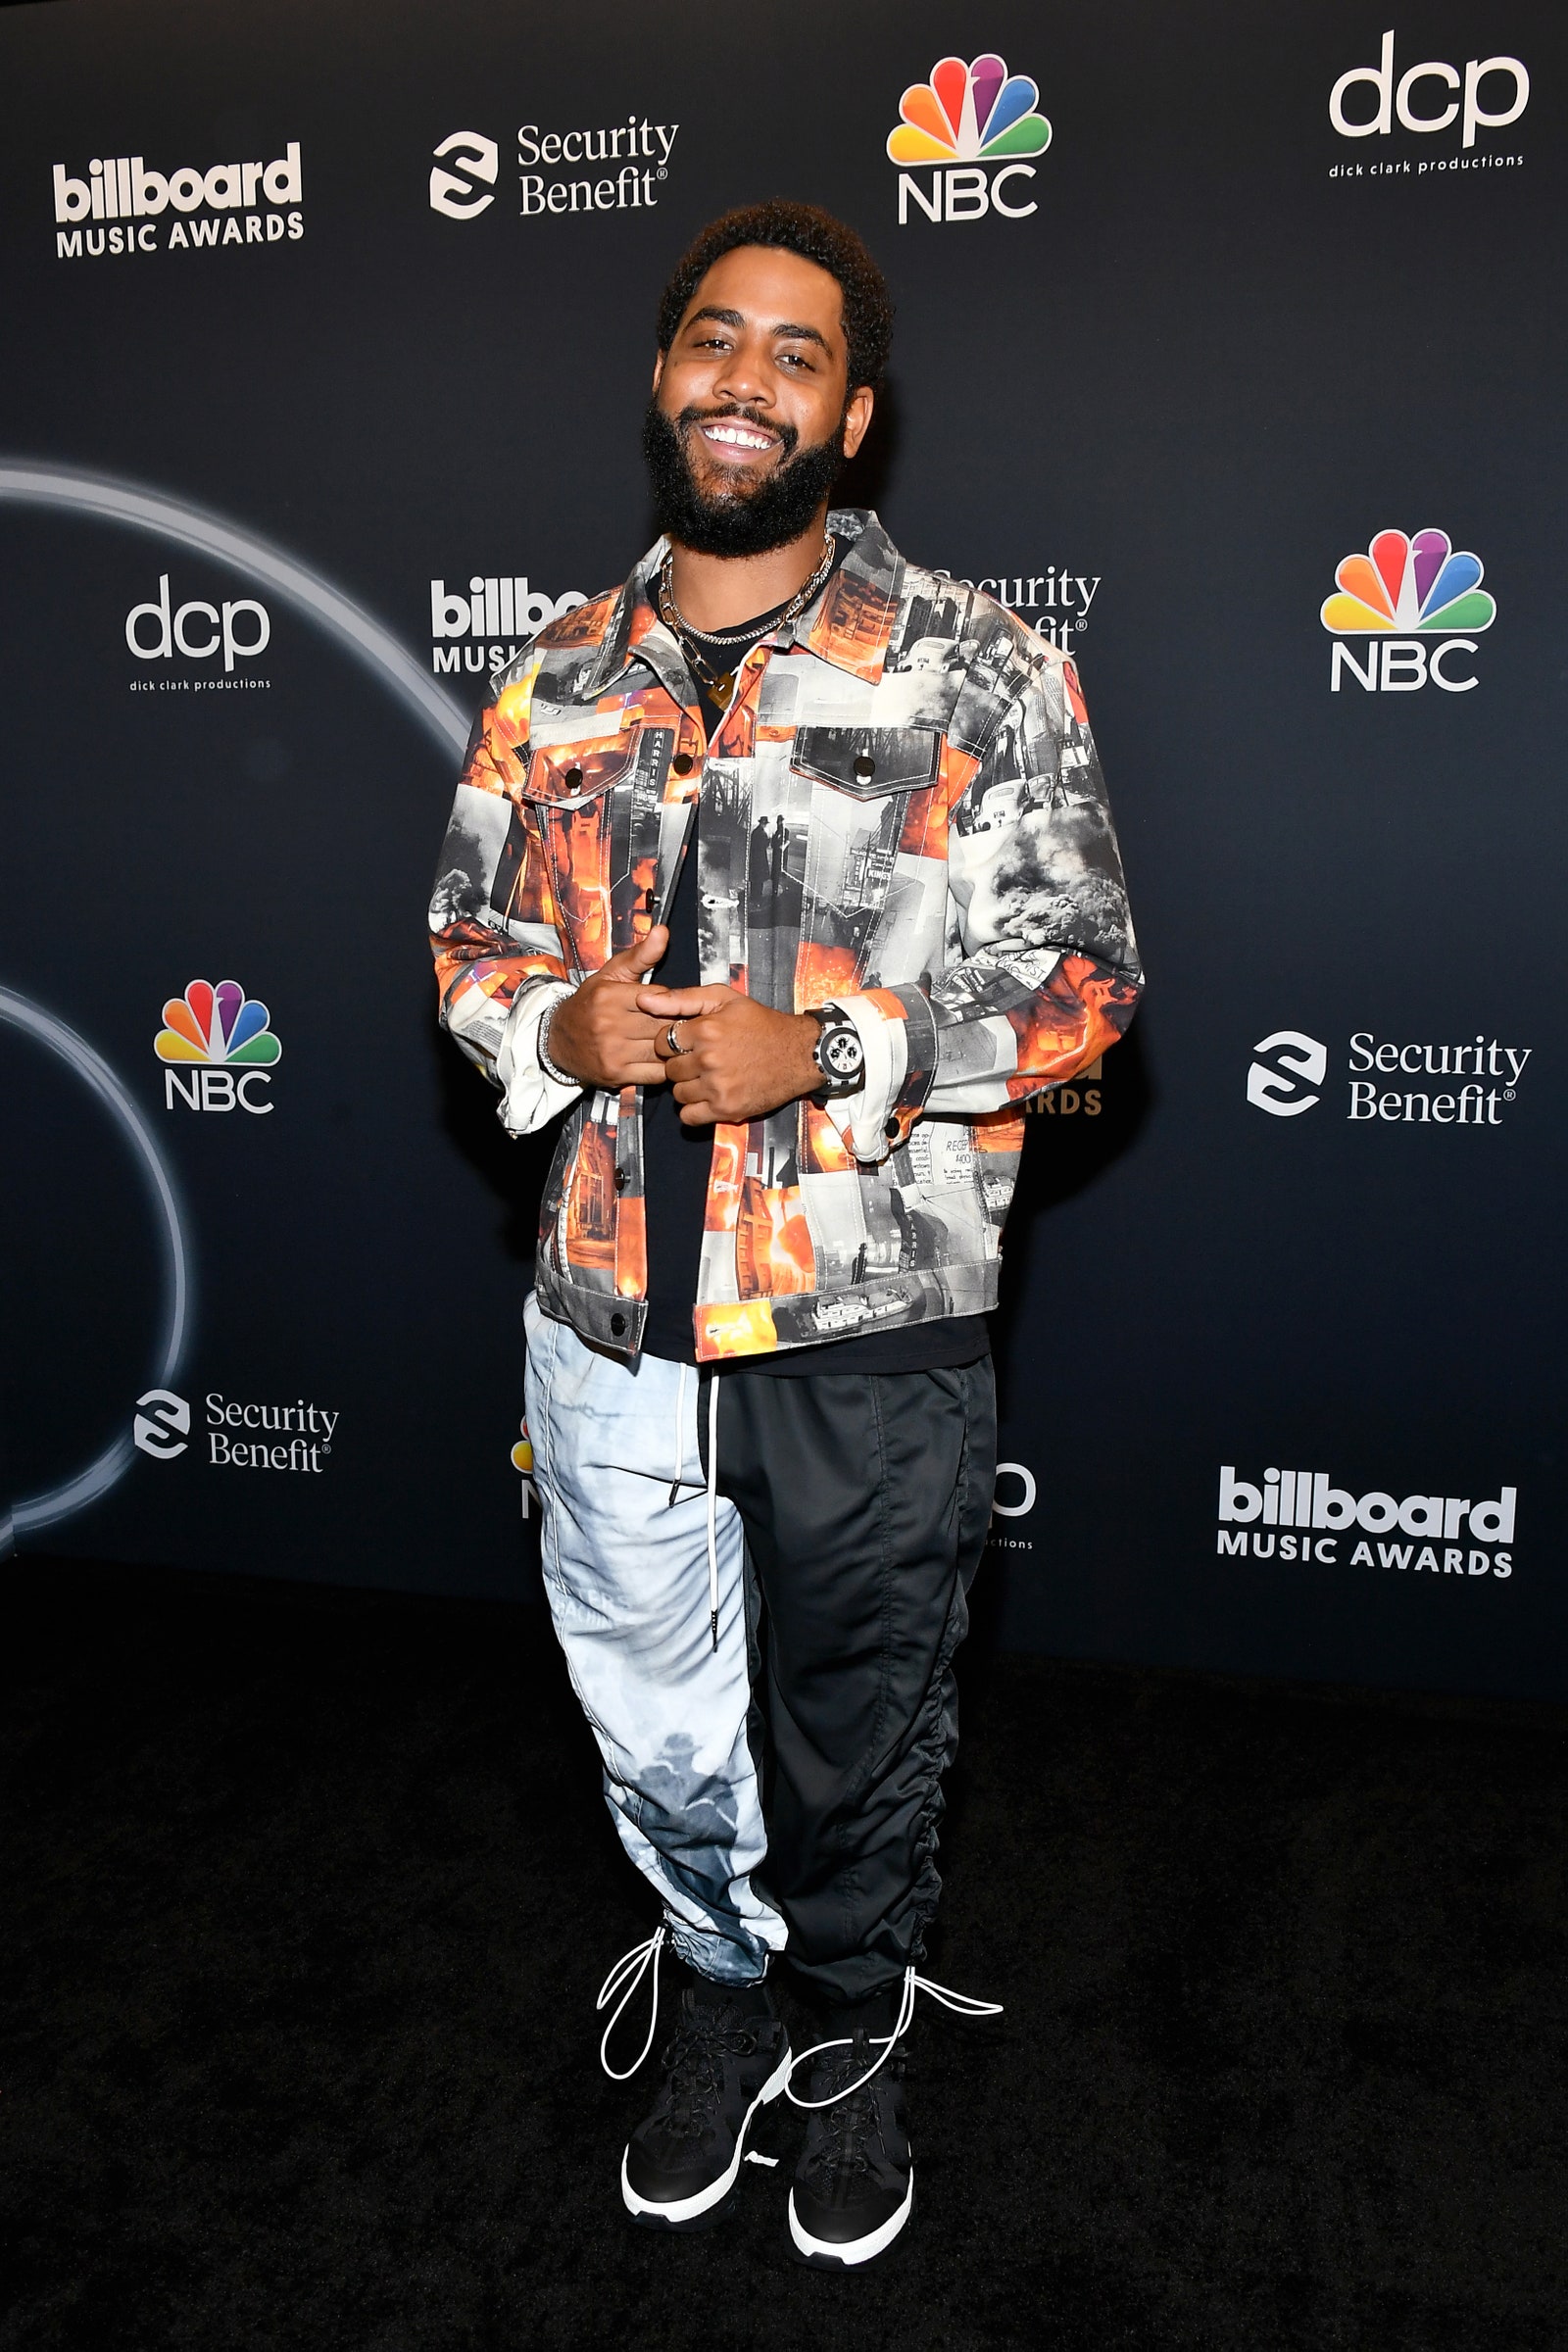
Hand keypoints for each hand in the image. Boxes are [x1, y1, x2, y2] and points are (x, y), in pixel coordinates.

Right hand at [546, 926, 669, 1088]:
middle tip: (687, 1025)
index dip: (673, 1003)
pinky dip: (666, 1066)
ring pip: (662, 1050)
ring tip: (680, 1042)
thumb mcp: (611, 974)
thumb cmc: (590, 1004)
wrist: (558, 1040)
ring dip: (675, 1047)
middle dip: (678, 1025)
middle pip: (663, 1025)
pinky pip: (655, 1073)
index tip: (677, 1005)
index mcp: (610, 996)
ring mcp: (612, 1052)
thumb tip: (662, 931)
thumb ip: (640, 955)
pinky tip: (666, 1058)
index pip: (661, 999)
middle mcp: (609, 1024)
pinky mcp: (615, 1074)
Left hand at [637, 980, 820, 1124]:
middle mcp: (708, 1059)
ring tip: (709, 1077)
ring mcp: (717, 1087)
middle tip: (702, 1060)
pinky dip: (694, 1110)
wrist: (799, 1054)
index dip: (673, 1043)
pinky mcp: (726, 1109)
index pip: (663, 1042)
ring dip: (687, 1087)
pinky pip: (689, 1116)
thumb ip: (682, 998)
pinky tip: (708, 1096)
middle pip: (669, 1069)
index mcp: (705, 1030)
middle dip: (681, 1065)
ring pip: (677, 1093)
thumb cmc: (761, 1024)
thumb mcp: (724, 999)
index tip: (689, 1044)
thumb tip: (644, 1001)